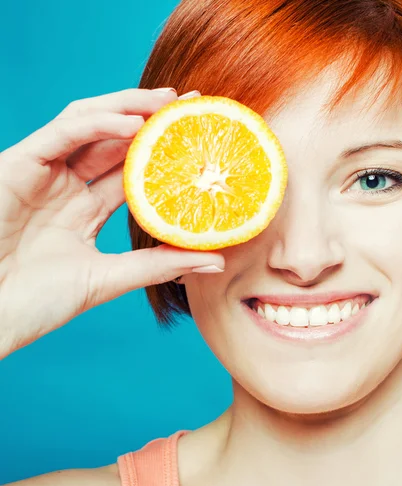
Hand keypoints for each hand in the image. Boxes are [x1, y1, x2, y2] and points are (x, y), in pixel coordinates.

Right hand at [0, 88, 224, 357]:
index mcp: (85, 210)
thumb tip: (216, 261)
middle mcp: (67, 186)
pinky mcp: (19, 164)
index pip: (131, 171)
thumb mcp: (109, 278)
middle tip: (194, 107)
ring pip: (89, 123)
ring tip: (171, 103)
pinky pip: (63, 133)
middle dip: (152, 119)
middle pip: (114, 141)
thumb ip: (158, 265)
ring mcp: (44, 173)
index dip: (164, 154)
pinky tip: (135, 125)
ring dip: (129, 108)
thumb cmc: (38, 302)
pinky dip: (98, 124)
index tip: (201, 141)